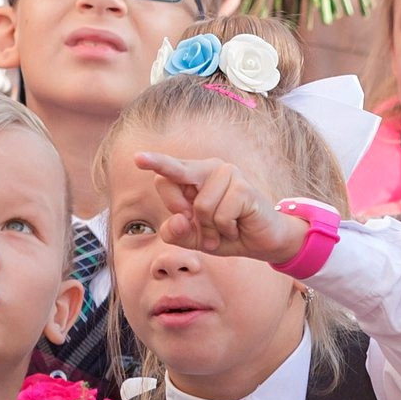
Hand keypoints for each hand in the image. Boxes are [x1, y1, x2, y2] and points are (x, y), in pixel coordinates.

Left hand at [139, 151, 307, 264]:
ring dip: (212, 228)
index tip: (138, 158)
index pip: (165, 174)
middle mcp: (211, 168)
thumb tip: (178, 221)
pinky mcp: (244, 188)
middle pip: (176, 173)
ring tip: (225, 228)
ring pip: (201, 206)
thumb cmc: (226, 234)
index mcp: (195, 176)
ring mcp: (229, 174)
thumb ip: (176, 233)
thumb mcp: (194, 238)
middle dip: (179, 205)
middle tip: (199, 227)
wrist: (262, 241)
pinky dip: (226, 229)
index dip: (168, 197)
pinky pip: (220, 215)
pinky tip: (237, 226)